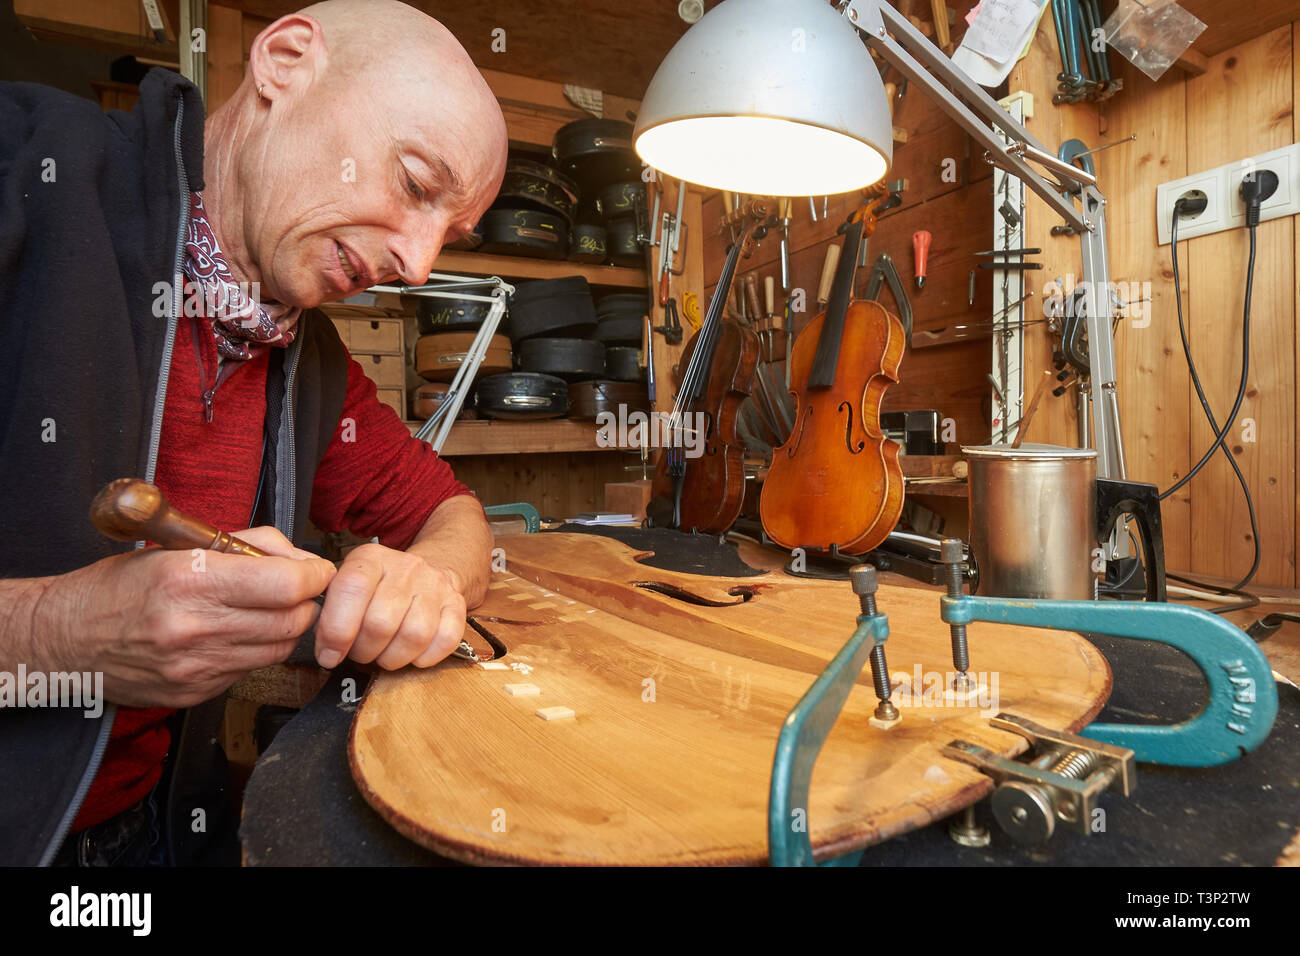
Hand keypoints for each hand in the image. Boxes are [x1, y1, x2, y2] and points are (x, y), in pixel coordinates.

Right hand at [32, 527, 335, 707]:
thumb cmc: (121, 586)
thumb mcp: (177, 546)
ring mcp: (194, 667)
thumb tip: (301, 560)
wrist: (64, 640)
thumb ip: (247, 547)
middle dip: (305, 602)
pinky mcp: (194, 693)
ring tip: (266, 608)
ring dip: (285, 627)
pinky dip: (256, 650)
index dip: (314, 575)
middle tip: (296, 589)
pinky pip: (250, 669)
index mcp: (189, 580)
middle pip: (291, 621)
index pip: (286, 585)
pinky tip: (236, 634)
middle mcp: (194, 628)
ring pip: (278, 648)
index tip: (316, 570)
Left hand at [313, 542, 467, 669]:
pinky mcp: (457, 604)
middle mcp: (406, 567)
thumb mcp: (348, 586)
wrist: (424, 574)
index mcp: (371, 559)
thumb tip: (326, 650)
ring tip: (383, 655)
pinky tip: (411, 654)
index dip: (336, 630)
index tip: (329, 655)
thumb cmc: (378, 589)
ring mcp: (435, 585)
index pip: (351, 589)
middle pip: (381, 622)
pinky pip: (445, 641)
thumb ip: (331, 611)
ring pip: (414, 636)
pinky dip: (424, 658)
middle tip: (359, 653)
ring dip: (392, 658)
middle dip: (363, 651)